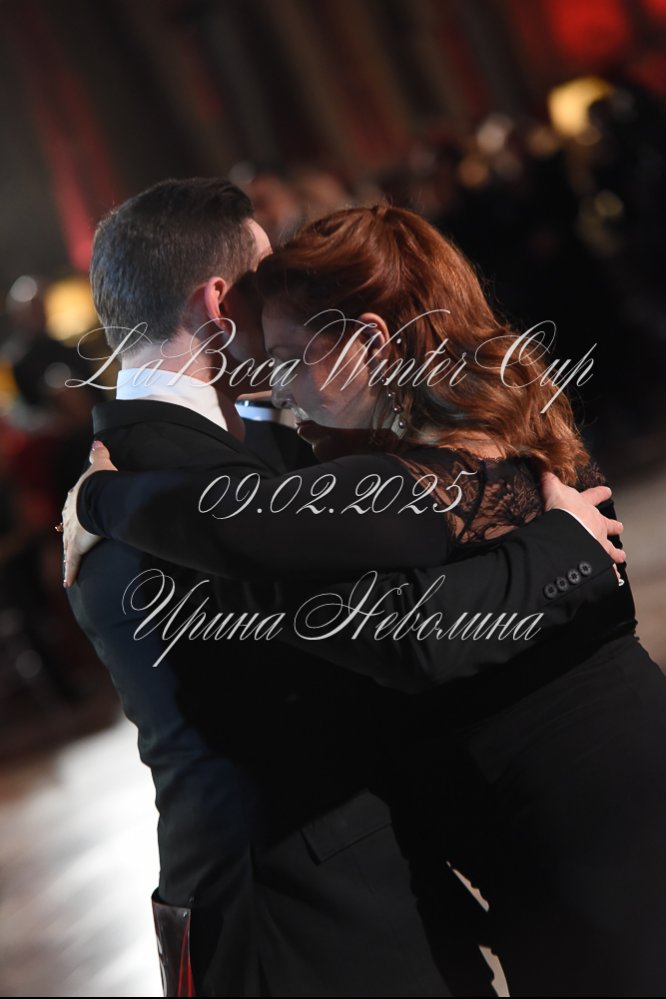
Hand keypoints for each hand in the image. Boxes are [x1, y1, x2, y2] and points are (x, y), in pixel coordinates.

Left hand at [62, 440, 116, 586]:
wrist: (99, 496)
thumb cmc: (101, 482)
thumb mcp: (100, 465)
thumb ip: (98, 453)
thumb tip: (97, 441)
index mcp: (76, 499)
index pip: (72, 506)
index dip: (73, 510)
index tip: (72, 513)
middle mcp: (70, 517)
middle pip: (66, 526)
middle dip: (67, 532)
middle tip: (67, 537)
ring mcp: (72, 533)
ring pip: (66, 547)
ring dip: (66, 554)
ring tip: (67, 562)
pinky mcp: (77, 547)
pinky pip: (72, 562)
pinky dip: (70, 572)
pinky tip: (67, 583)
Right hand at [540, 471, 625, 578]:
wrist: (566, 533)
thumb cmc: (560, 511)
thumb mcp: (551, 489)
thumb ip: (545, 476)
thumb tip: (536, 457)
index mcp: (586, 507)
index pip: (595, 496)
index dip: (600, 493)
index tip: (607, 491)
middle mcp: (596, 525)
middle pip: (609, 525)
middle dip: (614, 527)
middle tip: (620, 528)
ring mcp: (599, 543)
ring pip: (611, 549)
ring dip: (615, 553)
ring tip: (621, 557)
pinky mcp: (598, 560)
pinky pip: (606, 569)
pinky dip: (610, 574)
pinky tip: (614, 577)